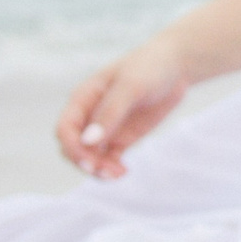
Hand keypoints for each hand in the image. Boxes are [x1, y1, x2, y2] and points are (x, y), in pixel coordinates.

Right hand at [55, 37, 190, 178]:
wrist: (175, 67)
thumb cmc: (150, 67)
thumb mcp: (131, 87)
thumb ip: (110, 112)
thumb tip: (88, 141)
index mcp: (84, 98)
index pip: (65, 128)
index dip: (71, 147)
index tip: (89, 159)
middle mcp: (90, 115)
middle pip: (73, 147)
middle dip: (84, 162)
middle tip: (106, 171)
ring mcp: (106, 128)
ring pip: (90, 156)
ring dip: (98, 170)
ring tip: (118, 174)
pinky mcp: (122, 138)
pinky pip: (108, 159)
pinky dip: (111, 168)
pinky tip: (123, 172)